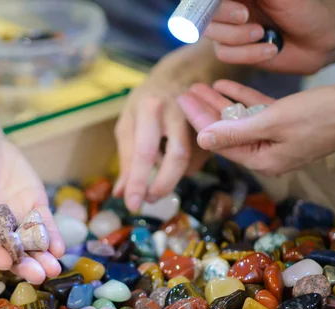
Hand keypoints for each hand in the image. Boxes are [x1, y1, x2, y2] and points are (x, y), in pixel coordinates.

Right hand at [0, 130, 64, 283]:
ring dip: (41, 257)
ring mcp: (14, 216)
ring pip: (28, 243)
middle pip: (7, 250)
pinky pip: (43, 223)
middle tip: (38, 276)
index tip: (4, 261)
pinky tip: (60, 248)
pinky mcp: (32, 205)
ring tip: (53, 268)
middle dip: (22, 264)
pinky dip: (52, 236)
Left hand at [113, 45, 222, 210]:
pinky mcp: (213, 129)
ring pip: (189, 162)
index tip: (132, 205)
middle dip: (162, 185)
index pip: (144, 152)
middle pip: (176, 157)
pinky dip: (180, 169)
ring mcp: (200, 119)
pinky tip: (171, 160)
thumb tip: (121, 193)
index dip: (138, 182)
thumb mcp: (128, 123)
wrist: (181, 76)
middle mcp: (178, 111)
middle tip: (150, 201)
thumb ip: (126, 157)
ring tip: (156, 182)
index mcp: (150, 108)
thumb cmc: (146, 102)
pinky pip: (196, 160)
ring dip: (170, 178)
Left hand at [177, 79, 334, 175]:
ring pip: (240, 119)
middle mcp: (266, 153)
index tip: (182, 104)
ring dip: (220, 103)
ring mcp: (277, 138)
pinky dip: (241, 98)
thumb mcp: (272, 122)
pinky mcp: (286, 123)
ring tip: (200, 87)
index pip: (221, 142)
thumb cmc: (320, 115)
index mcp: (262, 160)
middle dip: (205, 111)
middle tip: (185, 93)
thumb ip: (235, 132)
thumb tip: (204, 140)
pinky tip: (224, 85)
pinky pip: (256, 112)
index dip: (199, 122)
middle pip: (227, 131)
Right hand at [205, 0, 334, 73]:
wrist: (321, 42)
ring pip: (214, 37)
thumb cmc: (306, 11)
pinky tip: (269, 49)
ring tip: (264, 34)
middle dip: (225, 19)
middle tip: (246, 17)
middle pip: (206, 16)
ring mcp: (231, 30)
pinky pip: (225, 54)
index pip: (208, 1)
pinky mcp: (236, 51)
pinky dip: (247, 54)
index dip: (213, 5)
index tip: (237, 10)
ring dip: (239, 39)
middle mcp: (230, 8)